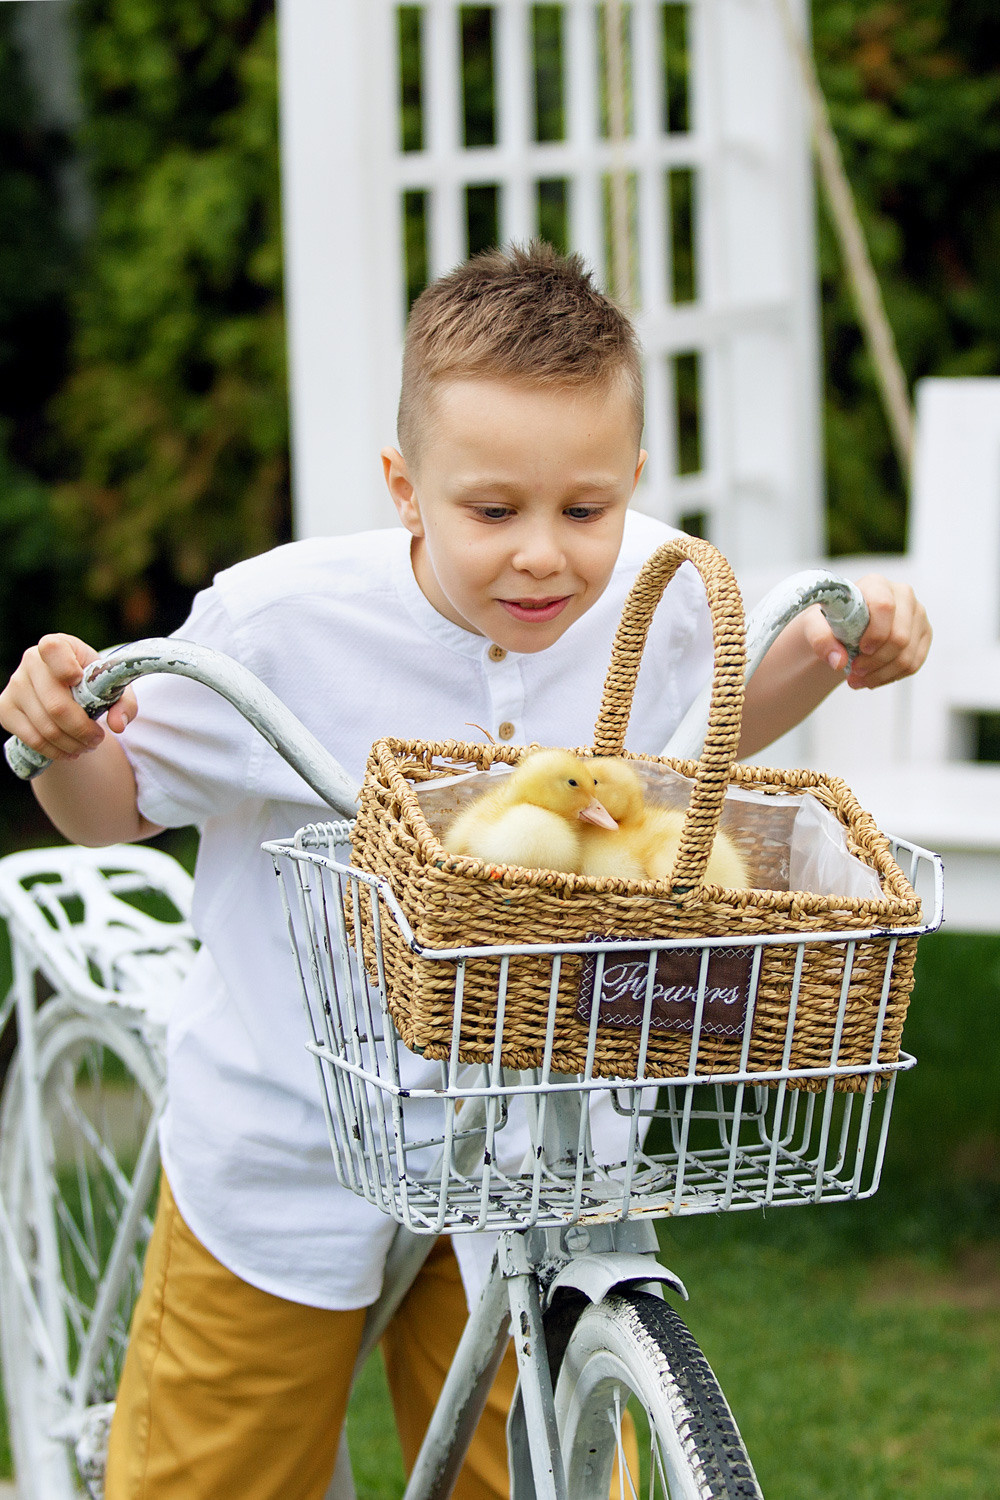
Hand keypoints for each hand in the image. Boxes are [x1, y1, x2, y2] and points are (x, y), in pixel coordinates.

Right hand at [0, 634, 137, 763]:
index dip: (64, 666)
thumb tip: (117, 725)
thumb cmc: (93, 685)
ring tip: (87, 746)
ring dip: (72, 744)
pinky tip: (70, 751)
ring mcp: (15, 685)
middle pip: (56, 705)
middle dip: (82, 730)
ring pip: (45, 727)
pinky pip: (32, 739)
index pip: (53, 649)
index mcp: (59, 645)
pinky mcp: (6, 709)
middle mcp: (31, 661)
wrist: (67, 692)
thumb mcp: (115, 689)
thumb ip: (124, 703)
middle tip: (98, 739)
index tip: (78, 679)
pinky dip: (55, 751)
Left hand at [806, 576, 931, 689]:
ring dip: (879, 674)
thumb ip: (820, 638)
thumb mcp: (813, 625)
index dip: (875, 633)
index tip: (859, 650)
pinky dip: (889, 677)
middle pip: (900, 636)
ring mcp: (917, 615)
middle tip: (853, 672)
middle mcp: (903, 595)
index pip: (884, 607)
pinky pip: (913, 664)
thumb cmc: (829, 621)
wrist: (842, 629)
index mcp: (876, 584)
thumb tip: (838, 660)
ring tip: (857, 680)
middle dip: (874, 661)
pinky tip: (871, 678)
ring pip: (907, 655)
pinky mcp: (923, 635)